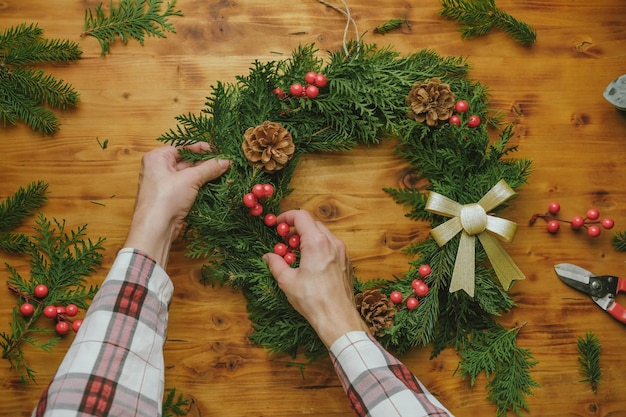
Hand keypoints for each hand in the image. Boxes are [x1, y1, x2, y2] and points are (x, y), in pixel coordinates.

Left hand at [124, 144, 229, 267]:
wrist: (156, 228)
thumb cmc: (165, 198)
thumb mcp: (190, 179)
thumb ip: (209, 168)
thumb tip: (225, 161)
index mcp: (157, 158)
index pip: (182, 146)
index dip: (200, 148)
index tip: (217, 150)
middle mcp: (158, 168)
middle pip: (186, 160)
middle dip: (204, 162)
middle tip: (223, 162)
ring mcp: (164, 183)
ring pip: (188, 174)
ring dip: (204, 174)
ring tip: (223, 172)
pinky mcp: (171, 197)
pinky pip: (187, 186)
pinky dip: (199, 185)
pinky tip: (214, 184)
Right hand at [264, 210, 368, 347]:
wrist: (337, 317)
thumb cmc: (312, 300)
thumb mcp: (287, 281)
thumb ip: (276, 264)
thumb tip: (268, 257)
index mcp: (316, 243)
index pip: (301, 216)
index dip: (286, 217)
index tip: (277, 225)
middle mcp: (332, 242)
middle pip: (312, 223)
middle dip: (296, 229)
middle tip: (284, 242)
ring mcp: (342, 252)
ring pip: (323, 234)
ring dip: (308, 238)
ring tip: (295, 255)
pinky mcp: (346, 262)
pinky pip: (331, 246)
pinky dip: (319, 247)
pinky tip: (310, 264)